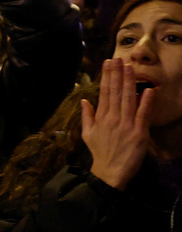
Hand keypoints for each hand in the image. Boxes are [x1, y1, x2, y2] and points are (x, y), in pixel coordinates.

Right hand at [81, 59, 151, 189]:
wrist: (109, 172)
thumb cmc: (100, 153)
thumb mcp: (87, 134)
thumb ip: (87, 116)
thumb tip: (84, 100)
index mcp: (101, 117)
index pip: (104, 92)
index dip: (107, 76)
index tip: (108, 63)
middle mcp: (112, 118)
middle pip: (115, 92)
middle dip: (117, 74)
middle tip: (118, 59)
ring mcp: (126, 124)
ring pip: (128, 99)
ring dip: (130, 82)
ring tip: (130, 67)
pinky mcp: (138, 132)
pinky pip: (143, 114)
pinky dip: (145, 102)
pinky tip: (148, 90)